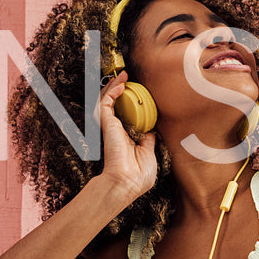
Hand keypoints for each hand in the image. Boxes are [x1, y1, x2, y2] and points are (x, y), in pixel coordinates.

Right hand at [96, 71, 155, 200]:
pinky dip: (112, 92)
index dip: (129, 105)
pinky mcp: (106, 125)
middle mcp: (116, 131)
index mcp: (126, 139)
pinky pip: (106, 104)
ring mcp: (110, 128)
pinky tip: (120, 84)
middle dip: (118, 91)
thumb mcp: (149, 155)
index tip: (138, 95)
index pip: (125, 117)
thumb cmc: (137, 176)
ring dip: (114, 87)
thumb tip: (152, 131)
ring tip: (122, 75)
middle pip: (115, 106)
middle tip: (126, 78)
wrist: (126, 183)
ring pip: (107, 102)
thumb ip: (148, 141)